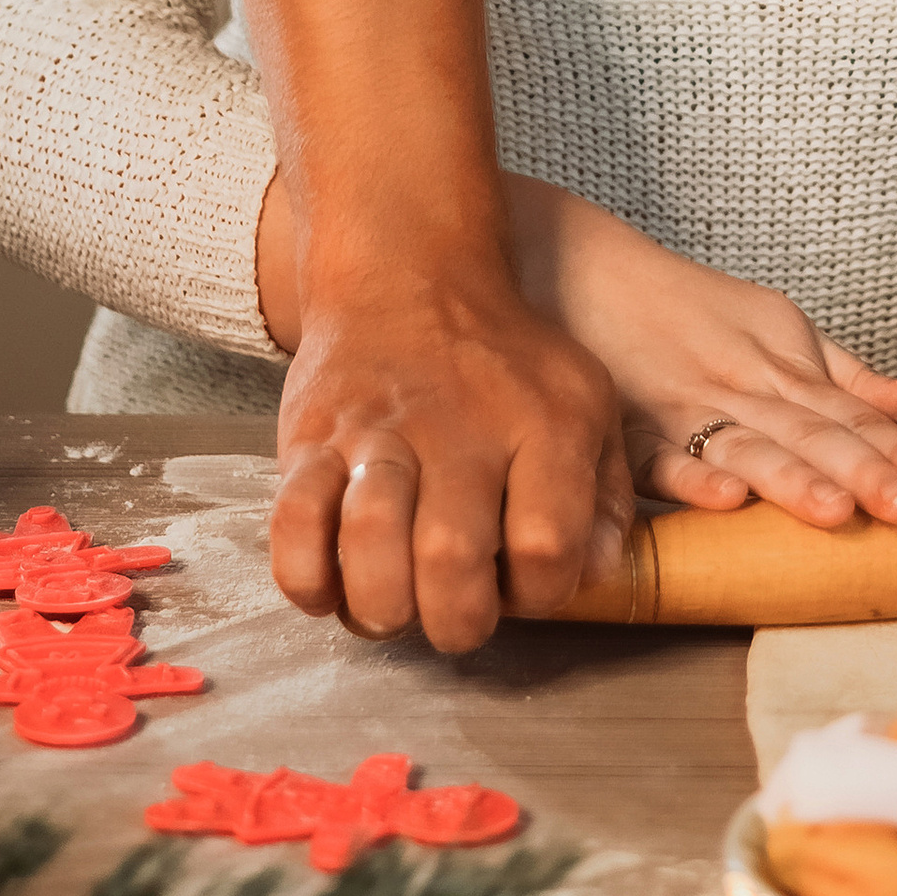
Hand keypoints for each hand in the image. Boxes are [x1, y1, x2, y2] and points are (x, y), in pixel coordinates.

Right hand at [269, 272, 634, 656]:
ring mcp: (377, 434)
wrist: (408, 275)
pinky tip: (334, 585)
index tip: (523, 585)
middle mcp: (460, 428)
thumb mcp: (584, 404)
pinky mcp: (310, 440)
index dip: (539, 595)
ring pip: (370, 541)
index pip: (548, 546)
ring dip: (383, 604)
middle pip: (452, 558)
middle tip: (454, 614)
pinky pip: (292, 526)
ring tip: (397, 604)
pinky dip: (307, 577)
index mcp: (541, 424)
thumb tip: (597, 575)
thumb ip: (604, 497)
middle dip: (456, 620)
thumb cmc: (505, 363)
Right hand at [515, 186, 896, 532]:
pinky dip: (691, 477)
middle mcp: (742, 388)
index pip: (850, 411)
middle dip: (863, 470)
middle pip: (811, 433)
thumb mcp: (781, 329)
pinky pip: (659, 460)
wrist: (584, 271)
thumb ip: (852, 378)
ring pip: (748, 447)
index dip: (895, 445)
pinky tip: (723, 500)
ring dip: (791, 481)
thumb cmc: (690, 311)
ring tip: (835, 513)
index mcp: (781, 364)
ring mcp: (685, 411)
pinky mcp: (629, 434)